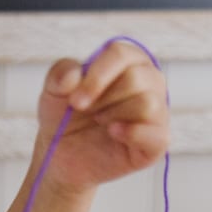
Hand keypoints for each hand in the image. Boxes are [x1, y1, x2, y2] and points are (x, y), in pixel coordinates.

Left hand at [35, 40, 169, 194]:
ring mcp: (157, 112)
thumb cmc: (65, 118)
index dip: (97, 76)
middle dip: (103, 99)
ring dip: (115, 115)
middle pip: (135, 78)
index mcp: (129, 61)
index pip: (120, 54)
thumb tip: (74, 75)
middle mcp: (149, 82)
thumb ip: (59, 73)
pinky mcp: (157, 143)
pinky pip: (157, 134)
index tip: (74, 100)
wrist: (64, 156)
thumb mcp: (53, 91)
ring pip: (147, 103)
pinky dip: (132, 133)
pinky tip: (113, 133)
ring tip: (100, 122)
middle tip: (87, 113)